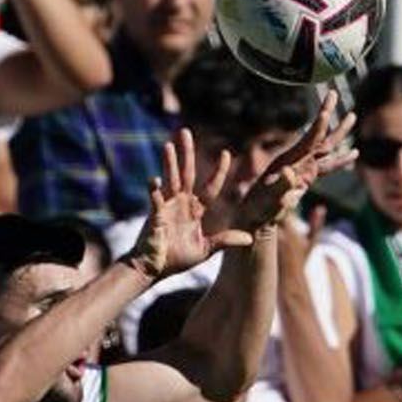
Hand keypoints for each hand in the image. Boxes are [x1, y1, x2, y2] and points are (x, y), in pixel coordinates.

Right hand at [124, 129, 238, 277]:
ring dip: (169, 163)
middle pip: (186, 173)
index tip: (226, 153)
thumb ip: (224, 240)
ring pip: (170, 180)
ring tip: (168, 145)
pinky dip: (154, 191)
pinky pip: (155, 201)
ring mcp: (166, 208)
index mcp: (195, 210)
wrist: (152, 269)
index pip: (210, 186)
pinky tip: (154, 180)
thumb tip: (249, 238)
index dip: (218, 171)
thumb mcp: (205, 250)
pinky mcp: (154, 217)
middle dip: (186, 153)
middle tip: (184, 131)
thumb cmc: (176, 260)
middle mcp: (181, 204)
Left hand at [221, 90, 354, 236]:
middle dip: (326, 115)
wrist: (253, 219)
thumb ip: (280, 186)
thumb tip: (290, 173)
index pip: (307, 140)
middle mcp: (296, 161)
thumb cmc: (257, 210)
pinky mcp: (306, 178)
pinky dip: (341, 160)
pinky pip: (327, 166)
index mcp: (287, 162)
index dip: (318, 126)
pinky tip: (354, 153)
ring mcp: (302, 169)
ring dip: (339, 133)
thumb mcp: (267, 200)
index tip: (327, 110)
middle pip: (317, 136)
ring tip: (352, 116)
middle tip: (332, 92)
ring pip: (326, 147)